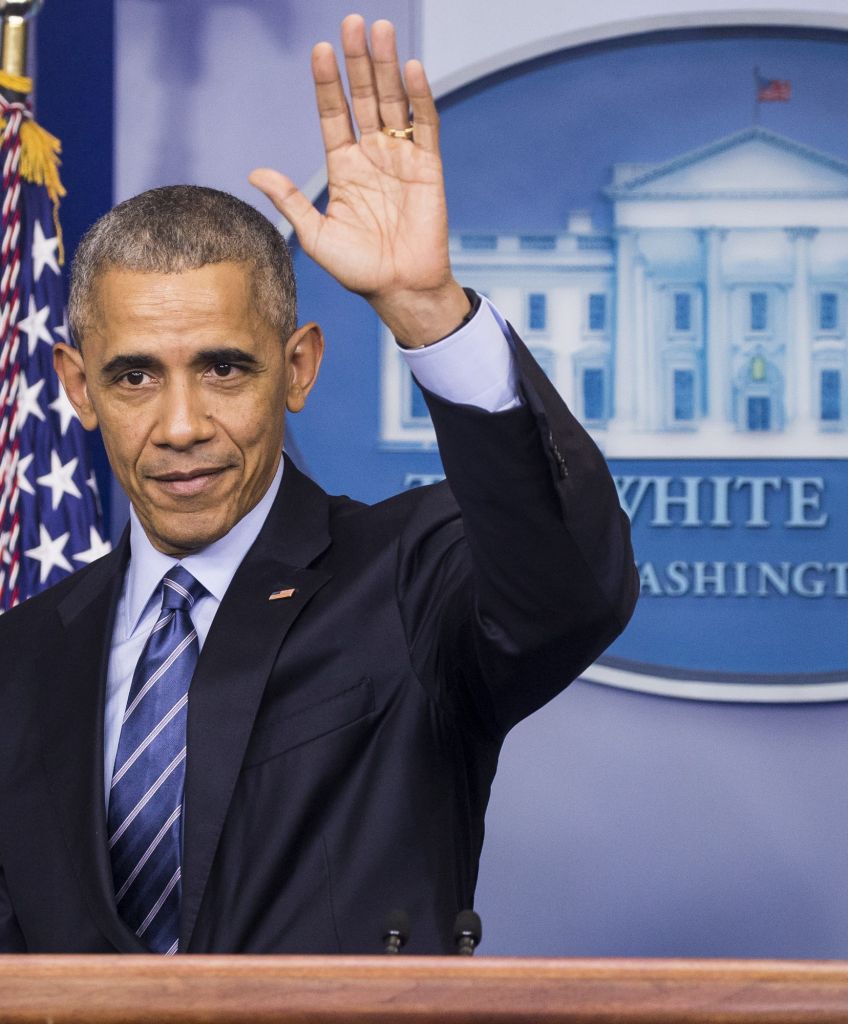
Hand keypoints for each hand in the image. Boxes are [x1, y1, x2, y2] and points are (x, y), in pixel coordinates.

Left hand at [249, 15, 468, 346]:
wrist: (400, 290)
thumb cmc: (358, 270)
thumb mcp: (315, 236)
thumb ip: (290, 201)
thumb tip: (254, 172)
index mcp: (343, 167)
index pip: (333, 114)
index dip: (327, 83)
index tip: (319, 50)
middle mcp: (372, 156)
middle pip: (363, 97)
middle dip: (357, 61)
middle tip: (351, 21)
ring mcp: (401, 159)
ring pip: (392, 102)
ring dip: (387, 66)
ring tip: (378, 30)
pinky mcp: (428, 168)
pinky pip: (424, 126)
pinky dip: (419, 98)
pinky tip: (411, 69)